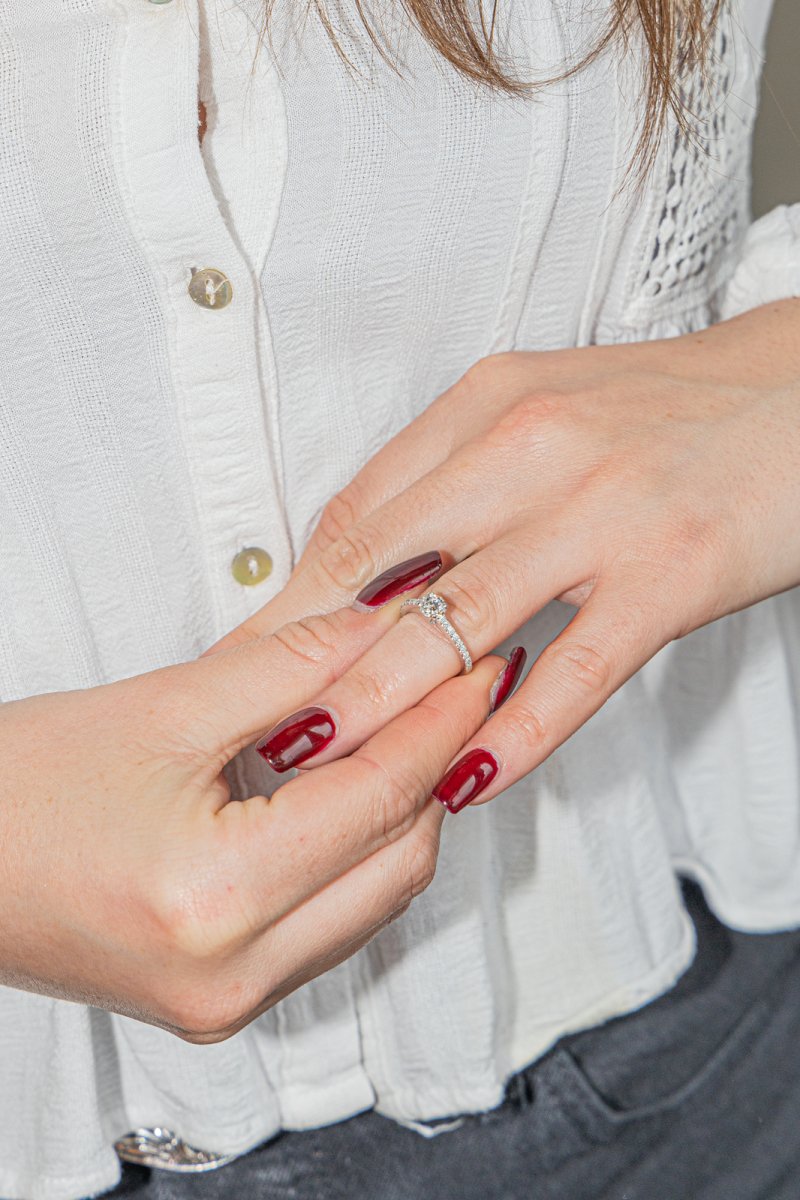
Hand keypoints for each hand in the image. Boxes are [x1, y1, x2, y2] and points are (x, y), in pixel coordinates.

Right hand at [0, 605, 502, 1038]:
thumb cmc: (16, 790)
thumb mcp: (163, 707)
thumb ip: (291, 665)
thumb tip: (384, 624)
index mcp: (217, 899)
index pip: (381, 794)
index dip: (442, 717)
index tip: (475, 659)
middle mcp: (233, 973)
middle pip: (400, 858)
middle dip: (439, 763)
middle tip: (460, 686)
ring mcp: (227, 1002)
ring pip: (376, 900)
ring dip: (404, 813)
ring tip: (415, 730)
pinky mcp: (219, 1003)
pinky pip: (333, 929)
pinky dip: (359, 859)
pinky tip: (356, 798)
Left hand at [207, 300, 799, 810]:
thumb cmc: (668, 409)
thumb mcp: (542, 407)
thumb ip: (455, 474)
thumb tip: (371, 566)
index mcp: (489, 404)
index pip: (362, 513)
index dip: (297, 600)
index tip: (259, 660)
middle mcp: (531, 448)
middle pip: (387, 572)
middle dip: (313, 661)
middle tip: (264, 730)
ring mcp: (600, 512)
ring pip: (461, 625)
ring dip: (385, 706)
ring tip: (329, 767)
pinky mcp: (670, 574)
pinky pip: (574, 672)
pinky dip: (515, 733)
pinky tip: (471, 777)